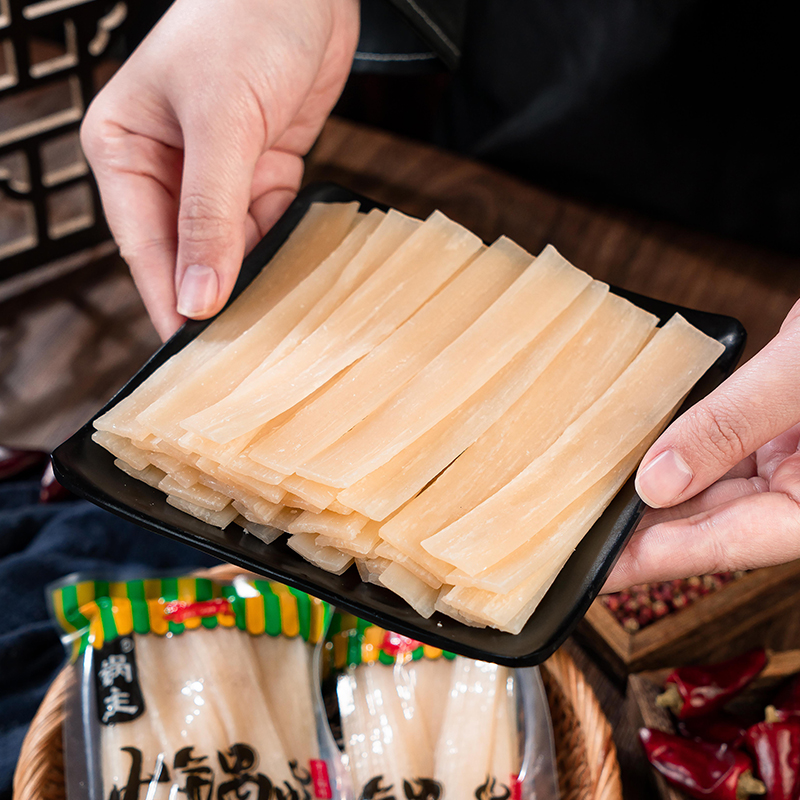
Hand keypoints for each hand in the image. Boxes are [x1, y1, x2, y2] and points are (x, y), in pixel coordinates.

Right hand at [81, 0, 358, 339]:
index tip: (190, 353)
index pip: (143, 247)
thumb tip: (197, 296)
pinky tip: (296, 264)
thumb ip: (209, 214)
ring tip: (275, 313)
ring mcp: (216, 173)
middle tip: (240, 348)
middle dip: (213, 294)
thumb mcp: (221, 123)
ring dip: (253, 273)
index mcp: (125, 151)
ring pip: (230, 246)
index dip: (168, 301)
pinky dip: (282, 242)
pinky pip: (267, 224)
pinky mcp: (259, 171)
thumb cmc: (245, 22)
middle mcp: (166, 168)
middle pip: (186, 254)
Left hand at [605, 298, 799, 591]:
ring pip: (704, 491)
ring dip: (648, 495)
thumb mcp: (798, 376)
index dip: (649, 561)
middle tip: (571, 539)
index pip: (718, 546)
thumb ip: (730, 426)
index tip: (594, 573)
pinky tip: (630, 456)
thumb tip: (658, 479)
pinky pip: (712, 452)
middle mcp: (798, 491)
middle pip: (704, 525)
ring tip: (586, 502)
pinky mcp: (772, 433)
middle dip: (637, 532)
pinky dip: (671, 454)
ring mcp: (785, 462)